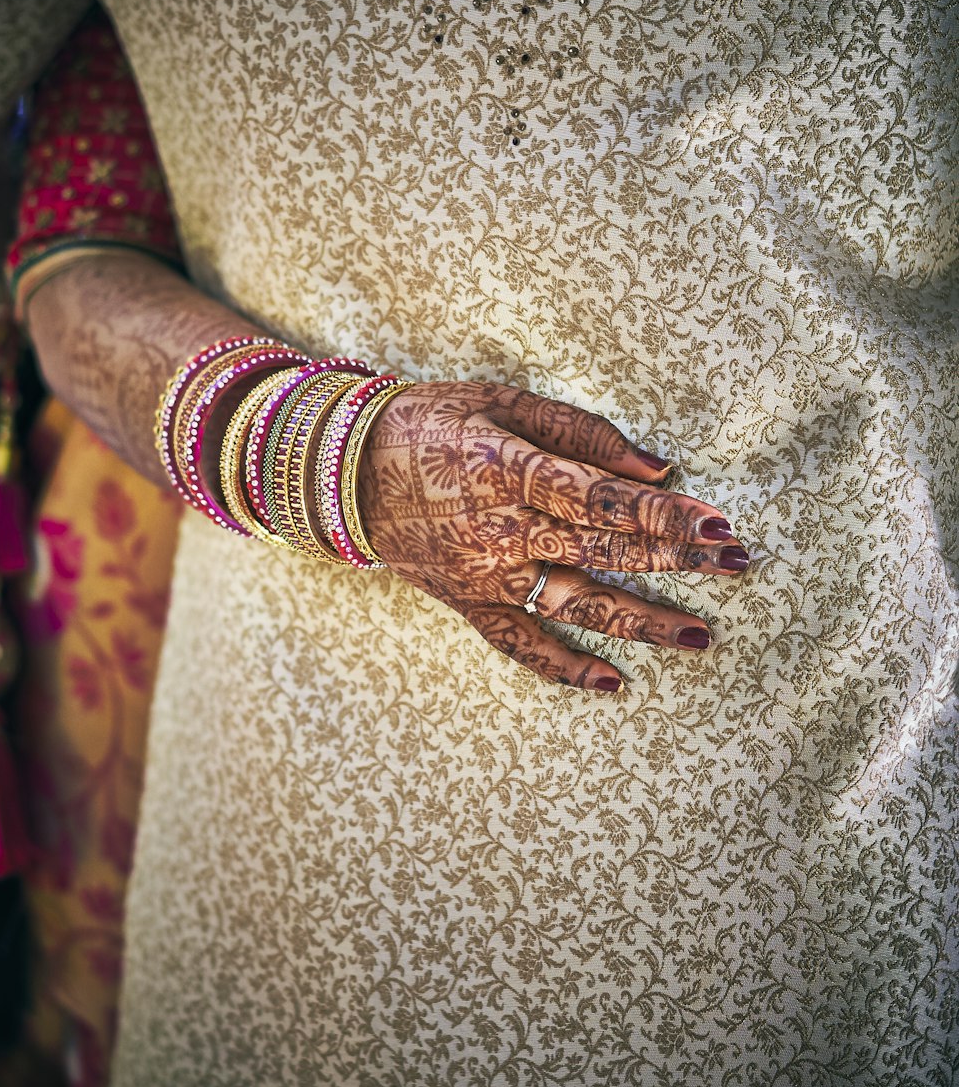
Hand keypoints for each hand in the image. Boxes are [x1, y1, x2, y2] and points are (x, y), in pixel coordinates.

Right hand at [357, 382, 747, 692]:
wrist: (345, 473)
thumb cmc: (431, 424)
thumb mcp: (498, 402)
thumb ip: (577, 432)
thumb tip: (655, 464)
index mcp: (510, 471)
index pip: (603, 498)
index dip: (664, 515)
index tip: (720, 523)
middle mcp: (502, 530)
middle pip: (606, 551)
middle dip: (678, 560)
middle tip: (740, 565)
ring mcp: (486, 575)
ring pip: (576, 605)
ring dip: (642, 623)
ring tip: (704, 637)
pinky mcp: (469, 603)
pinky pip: (520, 645)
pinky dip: (564, 668)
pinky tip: (613, 684)